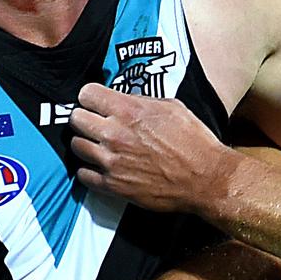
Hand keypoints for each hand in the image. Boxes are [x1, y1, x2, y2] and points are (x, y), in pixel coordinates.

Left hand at [69, 83, 229, 212]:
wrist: (204, 178)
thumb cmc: (193, 142)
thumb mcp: (171, 107)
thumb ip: (140, 102)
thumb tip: (123, 101)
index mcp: (128, 111)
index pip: (86, 94)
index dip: (91, 97)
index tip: (96, 102)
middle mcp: (114, 134)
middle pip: (76, 118)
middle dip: (85, 118)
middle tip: (95, 122)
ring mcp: (111, 161)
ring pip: (76, 146)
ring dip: (86, 143)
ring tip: (99, 145)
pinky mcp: (113, 185)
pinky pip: (83, 174)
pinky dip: (90, 169)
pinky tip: (102, 166)